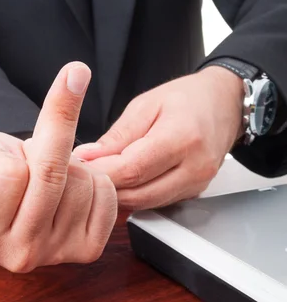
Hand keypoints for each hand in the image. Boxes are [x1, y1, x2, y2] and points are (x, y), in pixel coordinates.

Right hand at [0, 63, 116, 271]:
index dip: (2, 150)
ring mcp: (56, 255)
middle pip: (50, 173)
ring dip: (65, 160)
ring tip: (40, 174)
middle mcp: (17, 256)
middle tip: (22, 154)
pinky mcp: (88, 248)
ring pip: (80, 178)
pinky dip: (92, 175)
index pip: (9, 171)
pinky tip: (67, 186)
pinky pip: (106, 192)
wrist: (1, 190)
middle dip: (38, 146)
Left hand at [74, 67, 243, 209]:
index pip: (132, 169)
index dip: (100, 172)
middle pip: (138, 193)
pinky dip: (135, 195)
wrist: (224, 103)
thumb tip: (88, 157)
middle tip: (82, 175)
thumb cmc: (187, 98)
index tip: (77, 166)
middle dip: (105, 188)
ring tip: (99, 177)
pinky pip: (157, 202)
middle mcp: (195, 167)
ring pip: (146, 203)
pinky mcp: (194, 193)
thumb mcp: (145, 104)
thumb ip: (117, 136)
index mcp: (182, 138)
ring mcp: (197, 184)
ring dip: (118, 194)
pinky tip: (122, 181)